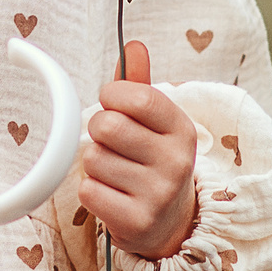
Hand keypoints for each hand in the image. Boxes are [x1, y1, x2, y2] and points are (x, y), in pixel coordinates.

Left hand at [79, 39, 197, 259]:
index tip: (112, 104)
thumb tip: (133, 46)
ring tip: (116, 172)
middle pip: (108, 126)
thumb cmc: (154, 163)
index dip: (112, 96)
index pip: (138, 97)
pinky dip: (92, 191)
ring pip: (93, 159)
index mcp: (182, 129)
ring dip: (95, 165)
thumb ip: (140, 84)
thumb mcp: (156, 123)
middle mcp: (176, 162)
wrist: (172, 225)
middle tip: (111, 143)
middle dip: (98, 131)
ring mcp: (158, 195)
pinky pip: (88, 191)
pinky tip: (112, 194)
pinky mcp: (136, 222)